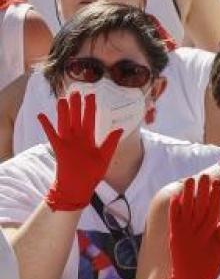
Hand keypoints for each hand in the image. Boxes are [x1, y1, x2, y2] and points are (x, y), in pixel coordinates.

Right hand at [37, 92, 122, 211]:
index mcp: (89, 139)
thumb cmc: (92, 174)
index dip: (90, 107)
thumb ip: (110, 142)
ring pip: (65, 123)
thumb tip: (120, 128)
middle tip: (76, 90)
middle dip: (76, 105)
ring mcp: (67, 142)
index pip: (90, 119)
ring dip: (63, 111)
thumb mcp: (105, 157)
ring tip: (62, 98)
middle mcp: (77, 138)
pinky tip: (41, 115)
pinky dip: (46, 126)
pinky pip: (52, 135)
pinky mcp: (59, 149)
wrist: (79, 187)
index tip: (91, 95)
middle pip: (76, 118)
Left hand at [168, 175, 219, 278]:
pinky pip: (174, 220)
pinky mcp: (173, 237)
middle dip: (202, 190)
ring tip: (190, 180)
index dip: (215, 195)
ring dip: (188, 194)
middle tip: (204, 176)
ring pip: (186, 210)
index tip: (218, 182)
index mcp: (209, 233)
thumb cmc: (208, 268)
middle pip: (199, 206)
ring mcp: (183, 233)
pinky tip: (176, 197)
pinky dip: (174, 208)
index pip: (213, 209)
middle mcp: (195, 231)